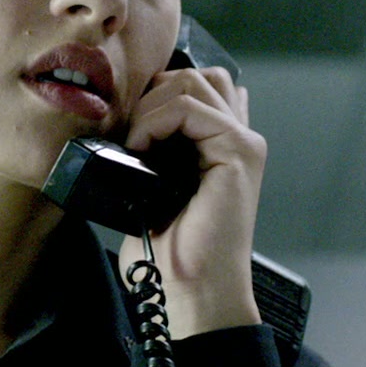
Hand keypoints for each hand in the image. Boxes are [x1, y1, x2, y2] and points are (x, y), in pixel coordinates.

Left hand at [117, 66, 265, 338]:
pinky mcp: (240, 152)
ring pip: (191, 82)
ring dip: (150, 107)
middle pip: (194, 74)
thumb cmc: (169, 251)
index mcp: (219, 145)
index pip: (192, 84)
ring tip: (135, 145)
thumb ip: (153, 148)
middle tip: (130, 135)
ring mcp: (243, 143)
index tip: (128, 129)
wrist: (188, 291)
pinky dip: (156, 120)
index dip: (154, 94)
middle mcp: (237, 138)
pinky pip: (190, 106)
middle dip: (152, 94)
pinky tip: (141, 149)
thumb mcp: (151, 188)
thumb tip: (122, 122)